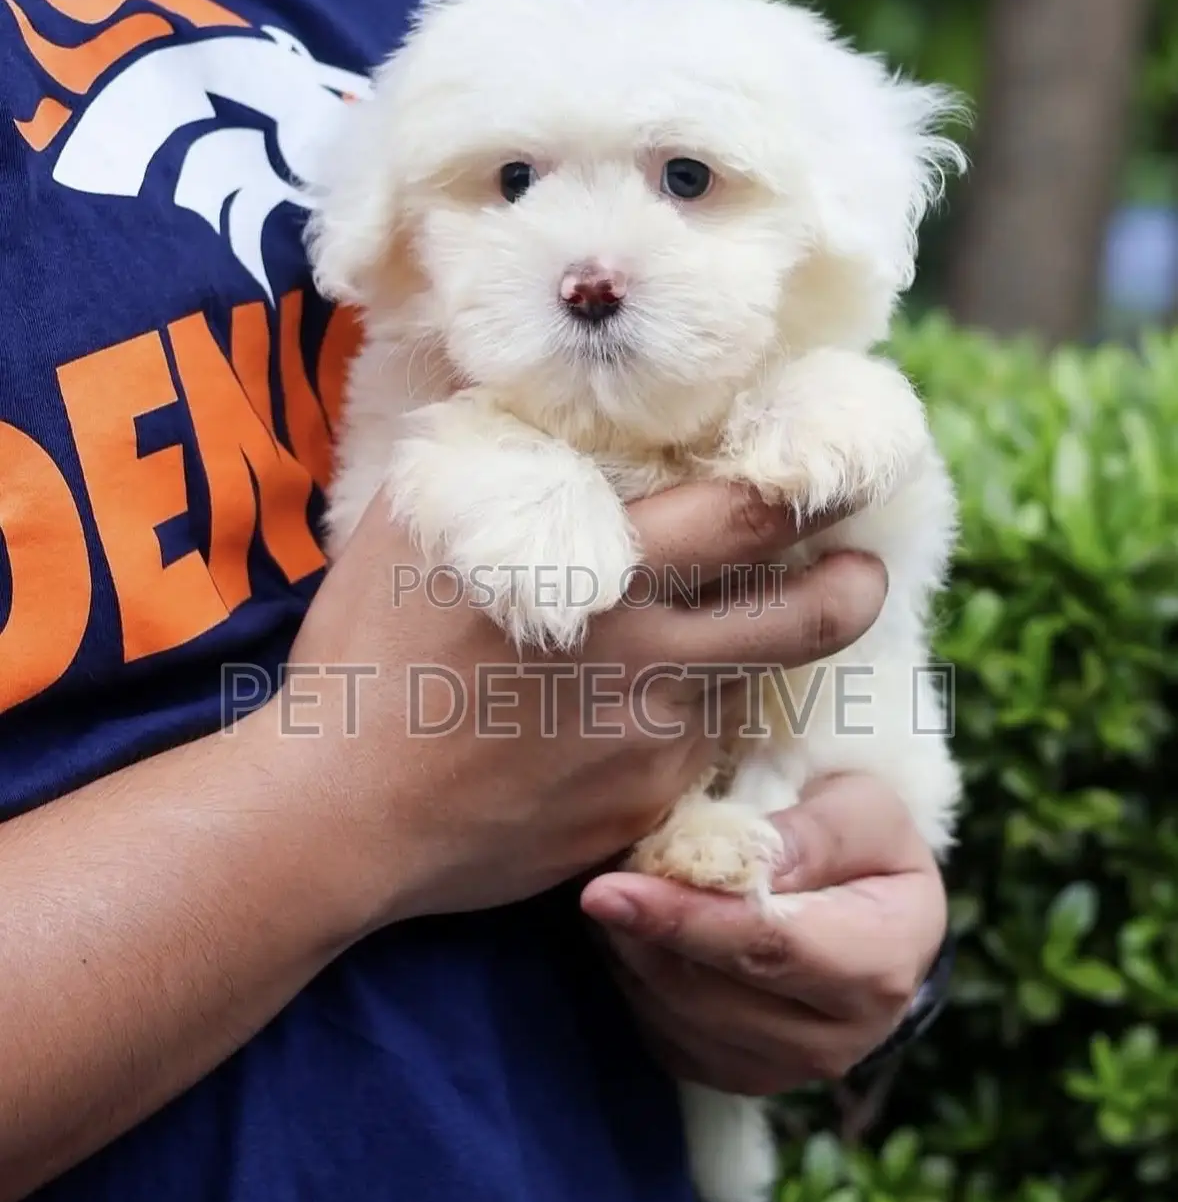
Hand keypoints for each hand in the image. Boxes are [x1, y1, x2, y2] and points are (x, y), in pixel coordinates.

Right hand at [283, 481, 887, 936]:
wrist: (339, 814)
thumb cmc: (366, 651)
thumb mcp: (415, 519)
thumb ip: (493, 450)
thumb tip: (533, 387)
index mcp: (604, 571)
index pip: (751, 515)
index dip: (817, 486)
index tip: (853, 468)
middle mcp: (651, 658)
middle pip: (809, 617)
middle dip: (855, 586)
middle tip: (862, 568)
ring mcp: (652, 744)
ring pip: (746, 687)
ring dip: (749, 657)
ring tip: (707, 642)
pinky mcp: (641, 810)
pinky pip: (690, 754)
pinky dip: (678, 725)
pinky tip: (615, 720)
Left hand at [580, 773, 946, 1094]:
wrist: (878, 907)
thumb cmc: (868, 844)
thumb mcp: (865, 809)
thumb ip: (813, 833)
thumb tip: (749, 860)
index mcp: (881, 962)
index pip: (768, 946)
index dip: (684, 918)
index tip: (608, 890)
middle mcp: (840, 1037)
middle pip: (713, 991)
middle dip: (643, 934)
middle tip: (597, 880)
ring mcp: (789, 1068)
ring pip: (680, 1018)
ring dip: (633, 956)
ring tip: (615, 894)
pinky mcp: (743, 1075)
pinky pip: (668, 1038)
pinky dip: (637, 984)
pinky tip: (632, 933)